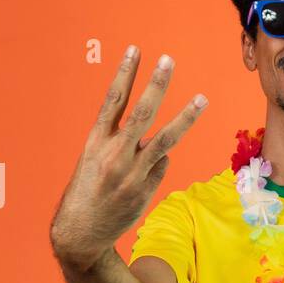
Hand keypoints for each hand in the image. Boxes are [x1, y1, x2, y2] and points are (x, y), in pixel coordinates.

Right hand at [50, 45, 207, 269]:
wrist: (81, 232)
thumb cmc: (85, 192)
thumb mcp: (91, 161)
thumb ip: (116, 144)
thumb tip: (148, 138)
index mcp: (95, 142)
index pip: (113, 101)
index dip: (125, 74)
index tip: (136, 50)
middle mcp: (114, 154)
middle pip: (142, 112)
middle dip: (156, 84)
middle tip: (168, 60)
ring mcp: (133, 173)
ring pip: (165, 139)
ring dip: (186, 116)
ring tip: (202, 98)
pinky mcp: (146, 189)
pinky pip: (161, 166)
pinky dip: (158, 164)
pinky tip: (144, 176)